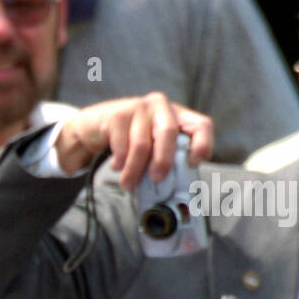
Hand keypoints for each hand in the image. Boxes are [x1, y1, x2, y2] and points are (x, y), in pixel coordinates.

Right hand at [53, 93, 213, 189]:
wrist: (96, 125)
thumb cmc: (132, 141)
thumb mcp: (154, 146)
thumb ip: (166, 160)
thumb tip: (177, 192)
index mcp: (178, 116)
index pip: (201, 125)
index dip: (201, 144)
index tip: (193, 164)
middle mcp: (161, 106)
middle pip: (168, 132)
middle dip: (163, 160)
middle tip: (157, 179)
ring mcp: (139, 107)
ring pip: (141, 144)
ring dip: (134, 170)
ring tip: (128, 185)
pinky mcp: (118, 114)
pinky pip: (121, 145)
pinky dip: (119, 162)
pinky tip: (117, 167)